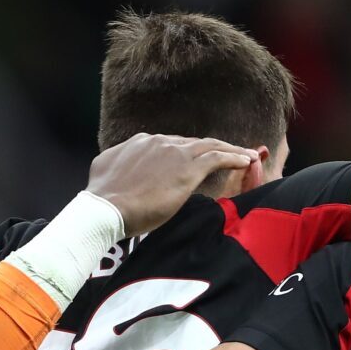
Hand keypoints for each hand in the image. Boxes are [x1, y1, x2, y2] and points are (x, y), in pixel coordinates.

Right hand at [87, 133, 257, 234]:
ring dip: (231, 149)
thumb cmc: (103, 198)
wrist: (106, 207)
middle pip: (193, 143)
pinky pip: (218, 158)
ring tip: (248, 155)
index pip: (171, 146)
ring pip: (210, 146)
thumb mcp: (107, 171)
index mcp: (141, 143)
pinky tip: (246, 160)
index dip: (187, 153)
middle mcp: (159, 142)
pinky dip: (234, 157)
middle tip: (231, 153)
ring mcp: (175, 153)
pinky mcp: (187, 168)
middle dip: (212, 148)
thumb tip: (122, 170)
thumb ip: (121, 165)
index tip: (197, 159)